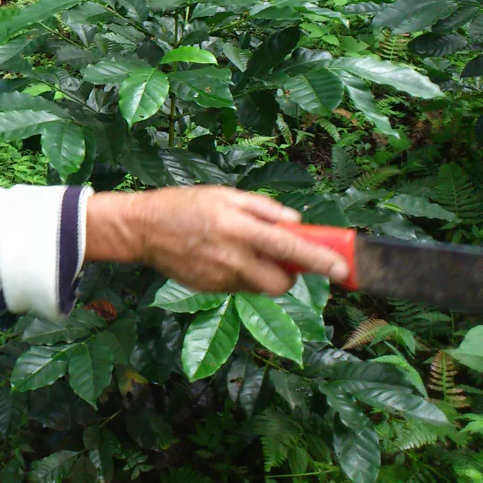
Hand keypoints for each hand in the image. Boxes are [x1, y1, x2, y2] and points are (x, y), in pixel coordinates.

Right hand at [85, 186, 350, 294]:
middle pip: (280, 282)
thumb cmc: (183, 205)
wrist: (140, 229)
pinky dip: (239, 275)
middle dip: (289, 275)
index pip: (290, 248)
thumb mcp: (224, 193)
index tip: (341, 269)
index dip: (320, 260)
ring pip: (259, 287)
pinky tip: (218, 257)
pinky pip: (238, 287)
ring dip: (262, 274)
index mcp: (238, 227)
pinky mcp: (208, 289)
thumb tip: (295, 223)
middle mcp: (231, 256)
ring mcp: (219, 277)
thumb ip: (263, 208)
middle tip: (279, 257)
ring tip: (240, 251)